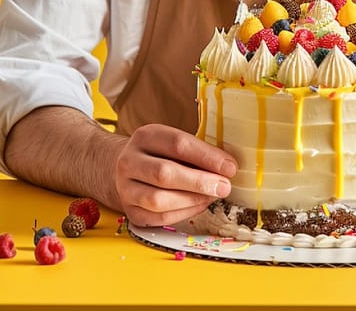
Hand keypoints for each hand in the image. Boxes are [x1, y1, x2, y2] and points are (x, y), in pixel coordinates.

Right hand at [115, 124, 236, 226]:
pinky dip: (183, 213)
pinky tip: (199, 205)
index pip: (177, 144)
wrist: (126, 168)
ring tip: (212, 196)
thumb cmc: (160, 153)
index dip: (207, 157)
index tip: (230, 167)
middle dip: (200, 182)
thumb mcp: (173, 141)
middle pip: (165, 173)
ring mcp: (125, 188)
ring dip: (192, 200)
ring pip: (158, 200)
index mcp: (146, 136)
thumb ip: (196, 150)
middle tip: (224, 186)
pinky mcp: (130, 211)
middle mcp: (130, 161)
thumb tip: (227, 166)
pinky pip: (158, 218)